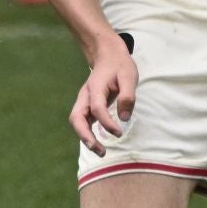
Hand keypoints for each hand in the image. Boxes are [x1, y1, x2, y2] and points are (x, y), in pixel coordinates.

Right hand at [70, 36, 137, 155]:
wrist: (108, 55)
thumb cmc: (120, 66)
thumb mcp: (129, 76)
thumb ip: (128, 96)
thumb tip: (124, 119)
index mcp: (95, 87)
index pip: (97, 108)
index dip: (107, 123)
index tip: (119, 133)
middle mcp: (85, 95)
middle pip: (77, 118)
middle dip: (86, 136)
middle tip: (100, 151)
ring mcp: (83, 100)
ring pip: (77, 122)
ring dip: (85, 138)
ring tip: (100, 152)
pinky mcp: (86, 105)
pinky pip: (83, 122)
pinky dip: (87, 133)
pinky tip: (98, 143)